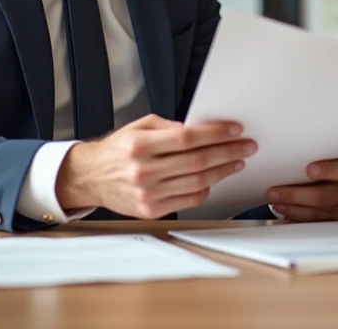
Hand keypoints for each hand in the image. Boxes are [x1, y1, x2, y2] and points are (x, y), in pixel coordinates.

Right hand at [56, 113, 257, 218]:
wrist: (91, 177)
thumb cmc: (118, 150)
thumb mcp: (140, 127)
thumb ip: (171, 128)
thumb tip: (204, 130)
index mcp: (140, 145)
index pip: (188, 138)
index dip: (216, 133)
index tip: (235, 130)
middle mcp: (144, 171)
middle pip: (197, 161)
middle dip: (228, 152)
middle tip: (246, 146)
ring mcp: (148, 194)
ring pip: (197, 182)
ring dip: (223, 171)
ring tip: (237, 161)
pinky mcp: (152, 210)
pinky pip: (189, 200)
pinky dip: (206, 188)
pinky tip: (214, 178)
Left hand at [265, 157, 337, 221]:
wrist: (325, 178)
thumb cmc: (320, 162)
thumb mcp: (321, 153)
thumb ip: (309, 150)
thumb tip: (270, 146)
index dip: (326, 170)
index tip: (309, 169)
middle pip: (323, 196)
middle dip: (295, 194)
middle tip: (274, 191)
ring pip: (314, 212)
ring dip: (290, 207)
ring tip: (274, 199)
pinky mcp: (330, 220)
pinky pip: (310, 222)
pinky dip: (293, 215)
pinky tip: (282, 207)